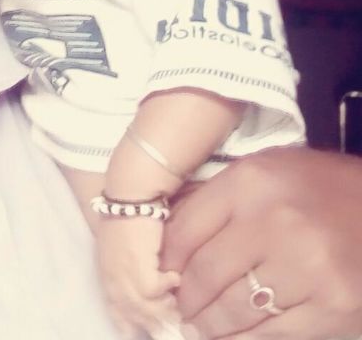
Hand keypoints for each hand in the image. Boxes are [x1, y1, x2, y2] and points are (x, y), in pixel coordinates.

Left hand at [96, 215, 180, 337]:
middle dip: (152, 323)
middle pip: (132, 315)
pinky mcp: (138, 265)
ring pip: (146, 308)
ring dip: (165, 307)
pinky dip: (169, 286)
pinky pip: (156, 290)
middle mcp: (112, 279)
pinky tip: (176, 277)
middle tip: (173, 325)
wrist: (130, 194)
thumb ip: (134, 270)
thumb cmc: (132, 215)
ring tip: (180, 303)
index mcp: (107, 275)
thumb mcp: (126, 248)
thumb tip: (156, 293)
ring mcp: (123, 274)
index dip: (130, 325)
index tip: (144, 332)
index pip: (116, 312)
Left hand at [162, 147, 361, 339]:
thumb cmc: (315, 186)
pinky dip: (247, 339)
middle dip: (186, 300)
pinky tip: (236, 336)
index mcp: (251, 182)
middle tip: (181, 309)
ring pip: (235, 311)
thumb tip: (169, 243)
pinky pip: (273, 334)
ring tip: (201, 327)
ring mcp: (306, 267)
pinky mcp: (332, 305)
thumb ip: (218, 199)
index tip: (162, 276)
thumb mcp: (263, 171)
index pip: (186, 231)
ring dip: (210, 326)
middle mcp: (275, 222)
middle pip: (205, 275)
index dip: (167, 262)